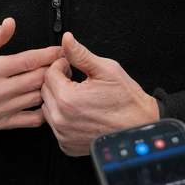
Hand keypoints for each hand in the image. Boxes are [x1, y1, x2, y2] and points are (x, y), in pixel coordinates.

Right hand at [0, 17, 61, 129]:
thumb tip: (10, 23)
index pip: (28, 61)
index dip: (48, 55)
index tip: (60, 50)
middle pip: (36, 79)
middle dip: (55, 69)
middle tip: (64, 63)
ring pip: (36, 98)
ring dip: (51, 88)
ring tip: (58, 79)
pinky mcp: (1, 123)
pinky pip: (31, 120)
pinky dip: (44, 110)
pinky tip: (46, 99)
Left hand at [42, 33, 159, 156]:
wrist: (139, 127)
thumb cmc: (127, 100)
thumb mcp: (106, 70)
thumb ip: (80, 54)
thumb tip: (66, 39)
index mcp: (68, 99)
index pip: (49, 74)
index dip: (61, 65)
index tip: (70, 66)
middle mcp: (62, 120)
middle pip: (45, 91)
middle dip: (57, 81)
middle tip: (75, 79)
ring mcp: (64, 135)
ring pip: (47, 108)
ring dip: (57, 99)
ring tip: (78, 95)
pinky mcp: (67, 145)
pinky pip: (55, 125)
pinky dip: (62, 117)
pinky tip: (78, 112)